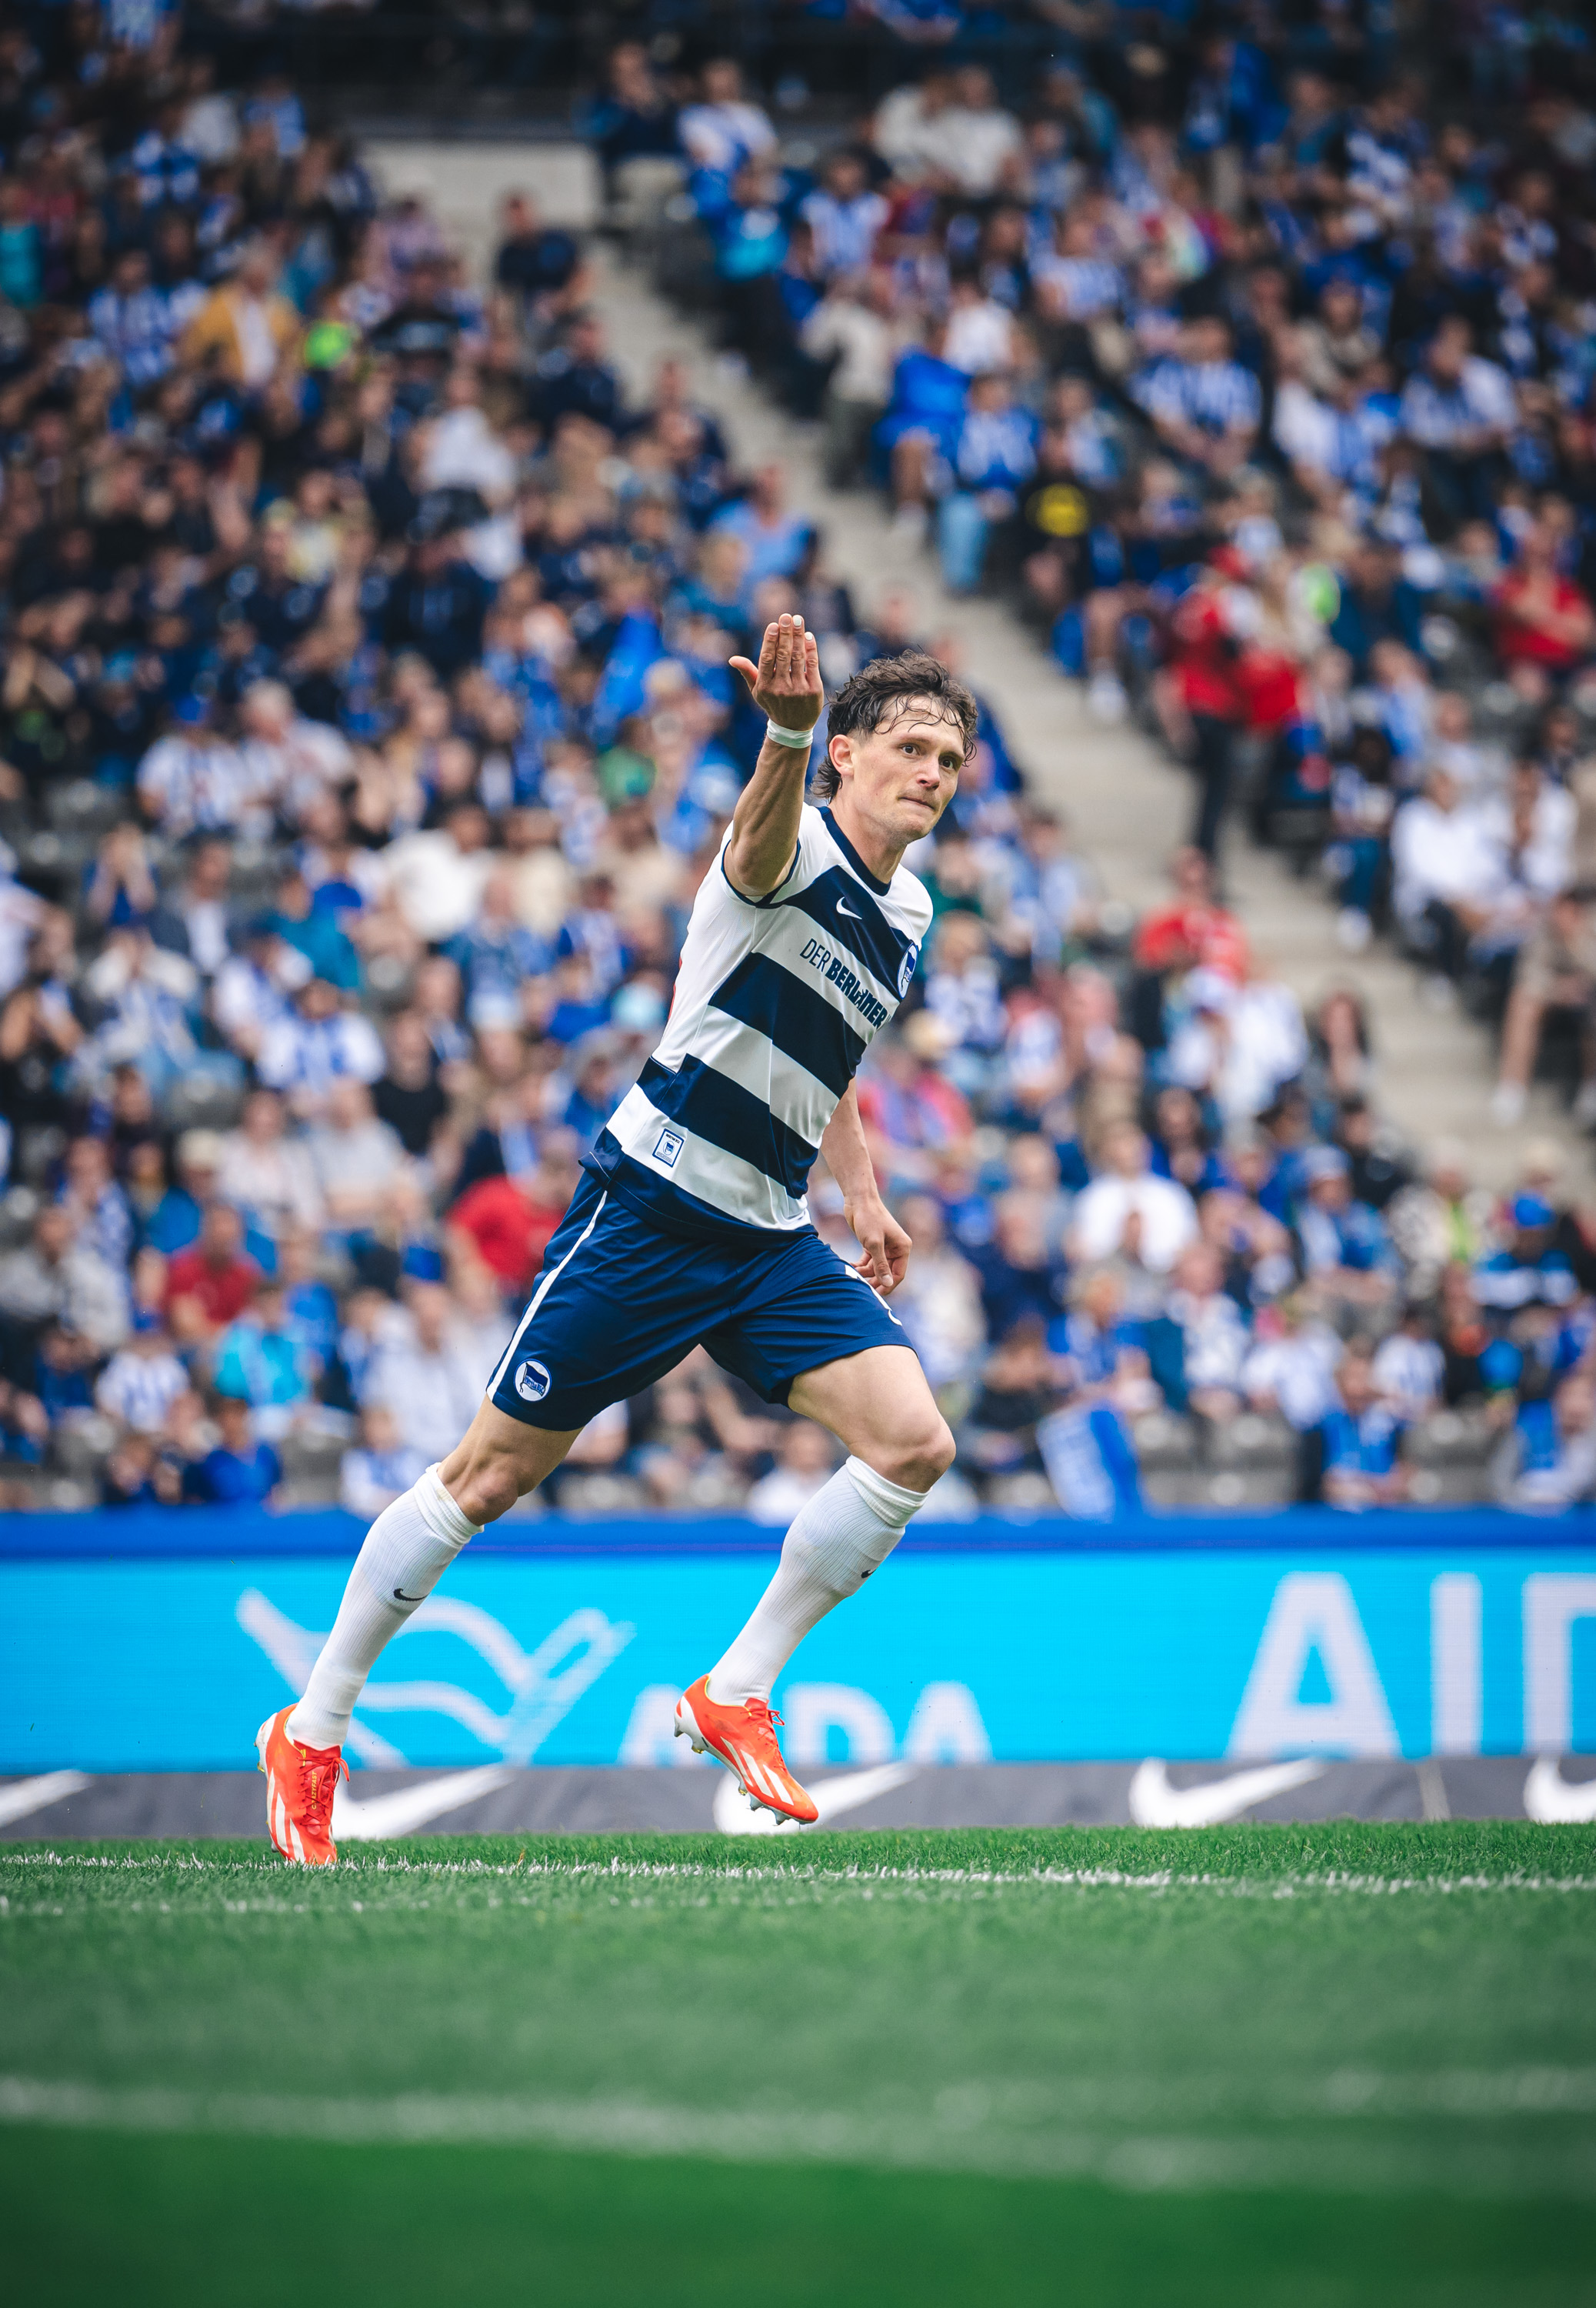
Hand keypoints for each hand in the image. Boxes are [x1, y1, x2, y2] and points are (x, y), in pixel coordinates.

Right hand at [728, 612, 823, 733]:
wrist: (793, 727)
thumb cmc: (773, 704)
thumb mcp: (757, 691)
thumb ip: (747, 672)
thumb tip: (732, 659)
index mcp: (765, 686)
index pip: (767, 659)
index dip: (770, 641)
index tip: (774, 625)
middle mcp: (781, 688)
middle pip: (783, 655)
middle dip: (785, 633)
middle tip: (787, 616)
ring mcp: (798, 689)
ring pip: (798, 657)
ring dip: (798, 636)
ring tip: (798, 620)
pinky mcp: (813, 690)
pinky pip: (812, 665)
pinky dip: (811, 649)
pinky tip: (808, 636)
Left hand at [846, 1192, 911, 1296]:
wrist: (859, 1199)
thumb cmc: (869, 1218)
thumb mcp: (874, 1244)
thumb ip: (881, 1265)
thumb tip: (888, 1283)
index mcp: (903, 1248)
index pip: (899, 1273)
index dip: (889, 1285)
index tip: (876, 1294)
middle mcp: (896, 1248)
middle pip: (887, 1272)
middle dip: (876, 1280)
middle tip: (863, 1289)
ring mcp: (884, 1247)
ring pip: (876, 1268)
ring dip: (865, 1273)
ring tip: (853, 1275)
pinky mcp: (872, 1244)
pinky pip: (868, 1261)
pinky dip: (860, 1265)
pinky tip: (850, 1266)